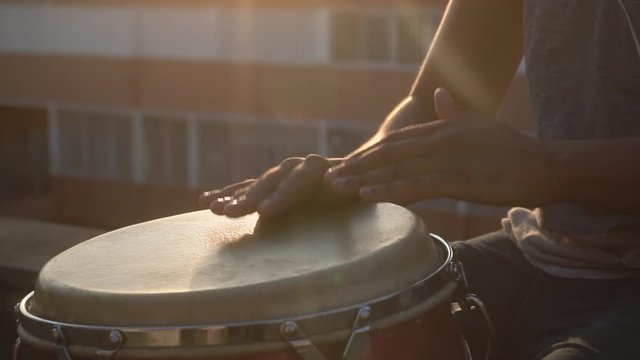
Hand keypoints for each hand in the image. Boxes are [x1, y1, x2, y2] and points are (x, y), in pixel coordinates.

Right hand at [199, 155, 353, 217]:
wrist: (359, 174)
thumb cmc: (364, 189)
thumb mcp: (364, 190)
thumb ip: (353, 189)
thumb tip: (339, 187)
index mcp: (323, 168)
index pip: (299, 180)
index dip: (281, 195)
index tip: (264, 212)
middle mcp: (299, 166)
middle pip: (272, 181)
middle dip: (250, 197)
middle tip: (230, 212)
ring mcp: (283, 174)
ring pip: (256, 185)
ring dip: (234, 197)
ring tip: (214, 209)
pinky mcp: (273, 184)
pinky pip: (247, 188)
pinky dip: (228, 195)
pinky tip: (207, 202)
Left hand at [325, 89, 554, 206]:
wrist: (547, 165)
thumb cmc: (513, 150)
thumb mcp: (480, 126)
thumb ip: (455, 114)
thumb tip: (439, 96)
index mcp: (444, 129)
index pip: (398, 140)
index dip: (370, 152)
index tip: (348, 163)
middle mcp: (441, 139)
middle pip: (390, 152)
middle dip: (358, 165)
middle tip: (331, 176)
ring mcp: (449, 158)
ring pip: (398, 169)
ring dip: (365, 179)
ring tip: (339, 188)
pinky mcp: (459, 179)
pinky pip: (417, 185)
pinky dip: (390, 189)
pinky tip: (369, 195)